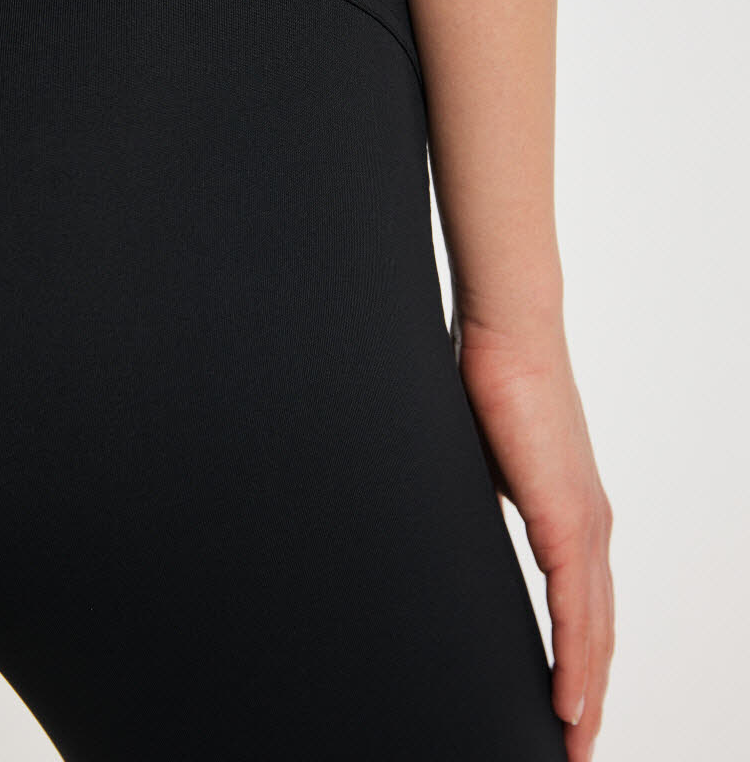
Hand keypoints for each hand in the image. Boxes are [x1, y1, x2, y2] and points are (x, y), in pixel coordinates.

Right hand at [450, 303, 614, 761]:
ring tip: (571, 743)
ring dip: (586, 693)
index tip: (563, 709)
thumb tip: (452, 533)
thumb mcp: (480, 465)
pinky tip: (568, 703)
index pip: (584, 604)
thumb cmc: (488, 382)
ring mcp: (585, 519)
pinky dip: (576, 662)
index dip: (578, 661)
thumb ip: (480, 506)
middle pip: (598, 629)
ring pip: (595, 629)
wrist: (507, 330)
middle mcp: (590, 522)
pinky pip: (578, 608)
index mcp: (570, 511)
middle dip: (588, 695)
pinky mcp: (568, 513)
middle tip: (570, 747)